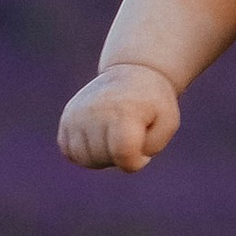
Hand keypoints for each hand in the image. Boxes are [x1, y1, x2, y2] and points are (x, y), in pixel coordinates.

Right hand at [60, 62, 180, 170]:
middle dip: (120, 159)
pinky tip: (99, 139)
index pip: (124, 155)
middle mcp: (96, 111)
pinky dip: (84, 153)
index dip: (137, 161)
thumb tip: (121, 158)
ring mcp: (77, 114)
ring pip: (84, 159)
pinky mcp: (67, 118)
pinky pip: (70, 152)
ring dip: (101, 158)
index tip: (144, 147)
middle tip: (130, 138)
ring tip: (114, 139)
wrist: (133, 73)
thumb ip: (150, 147)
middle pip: (103, 159)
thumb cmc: (154, 103)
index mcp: (125, 111)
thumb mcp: (168, 124)